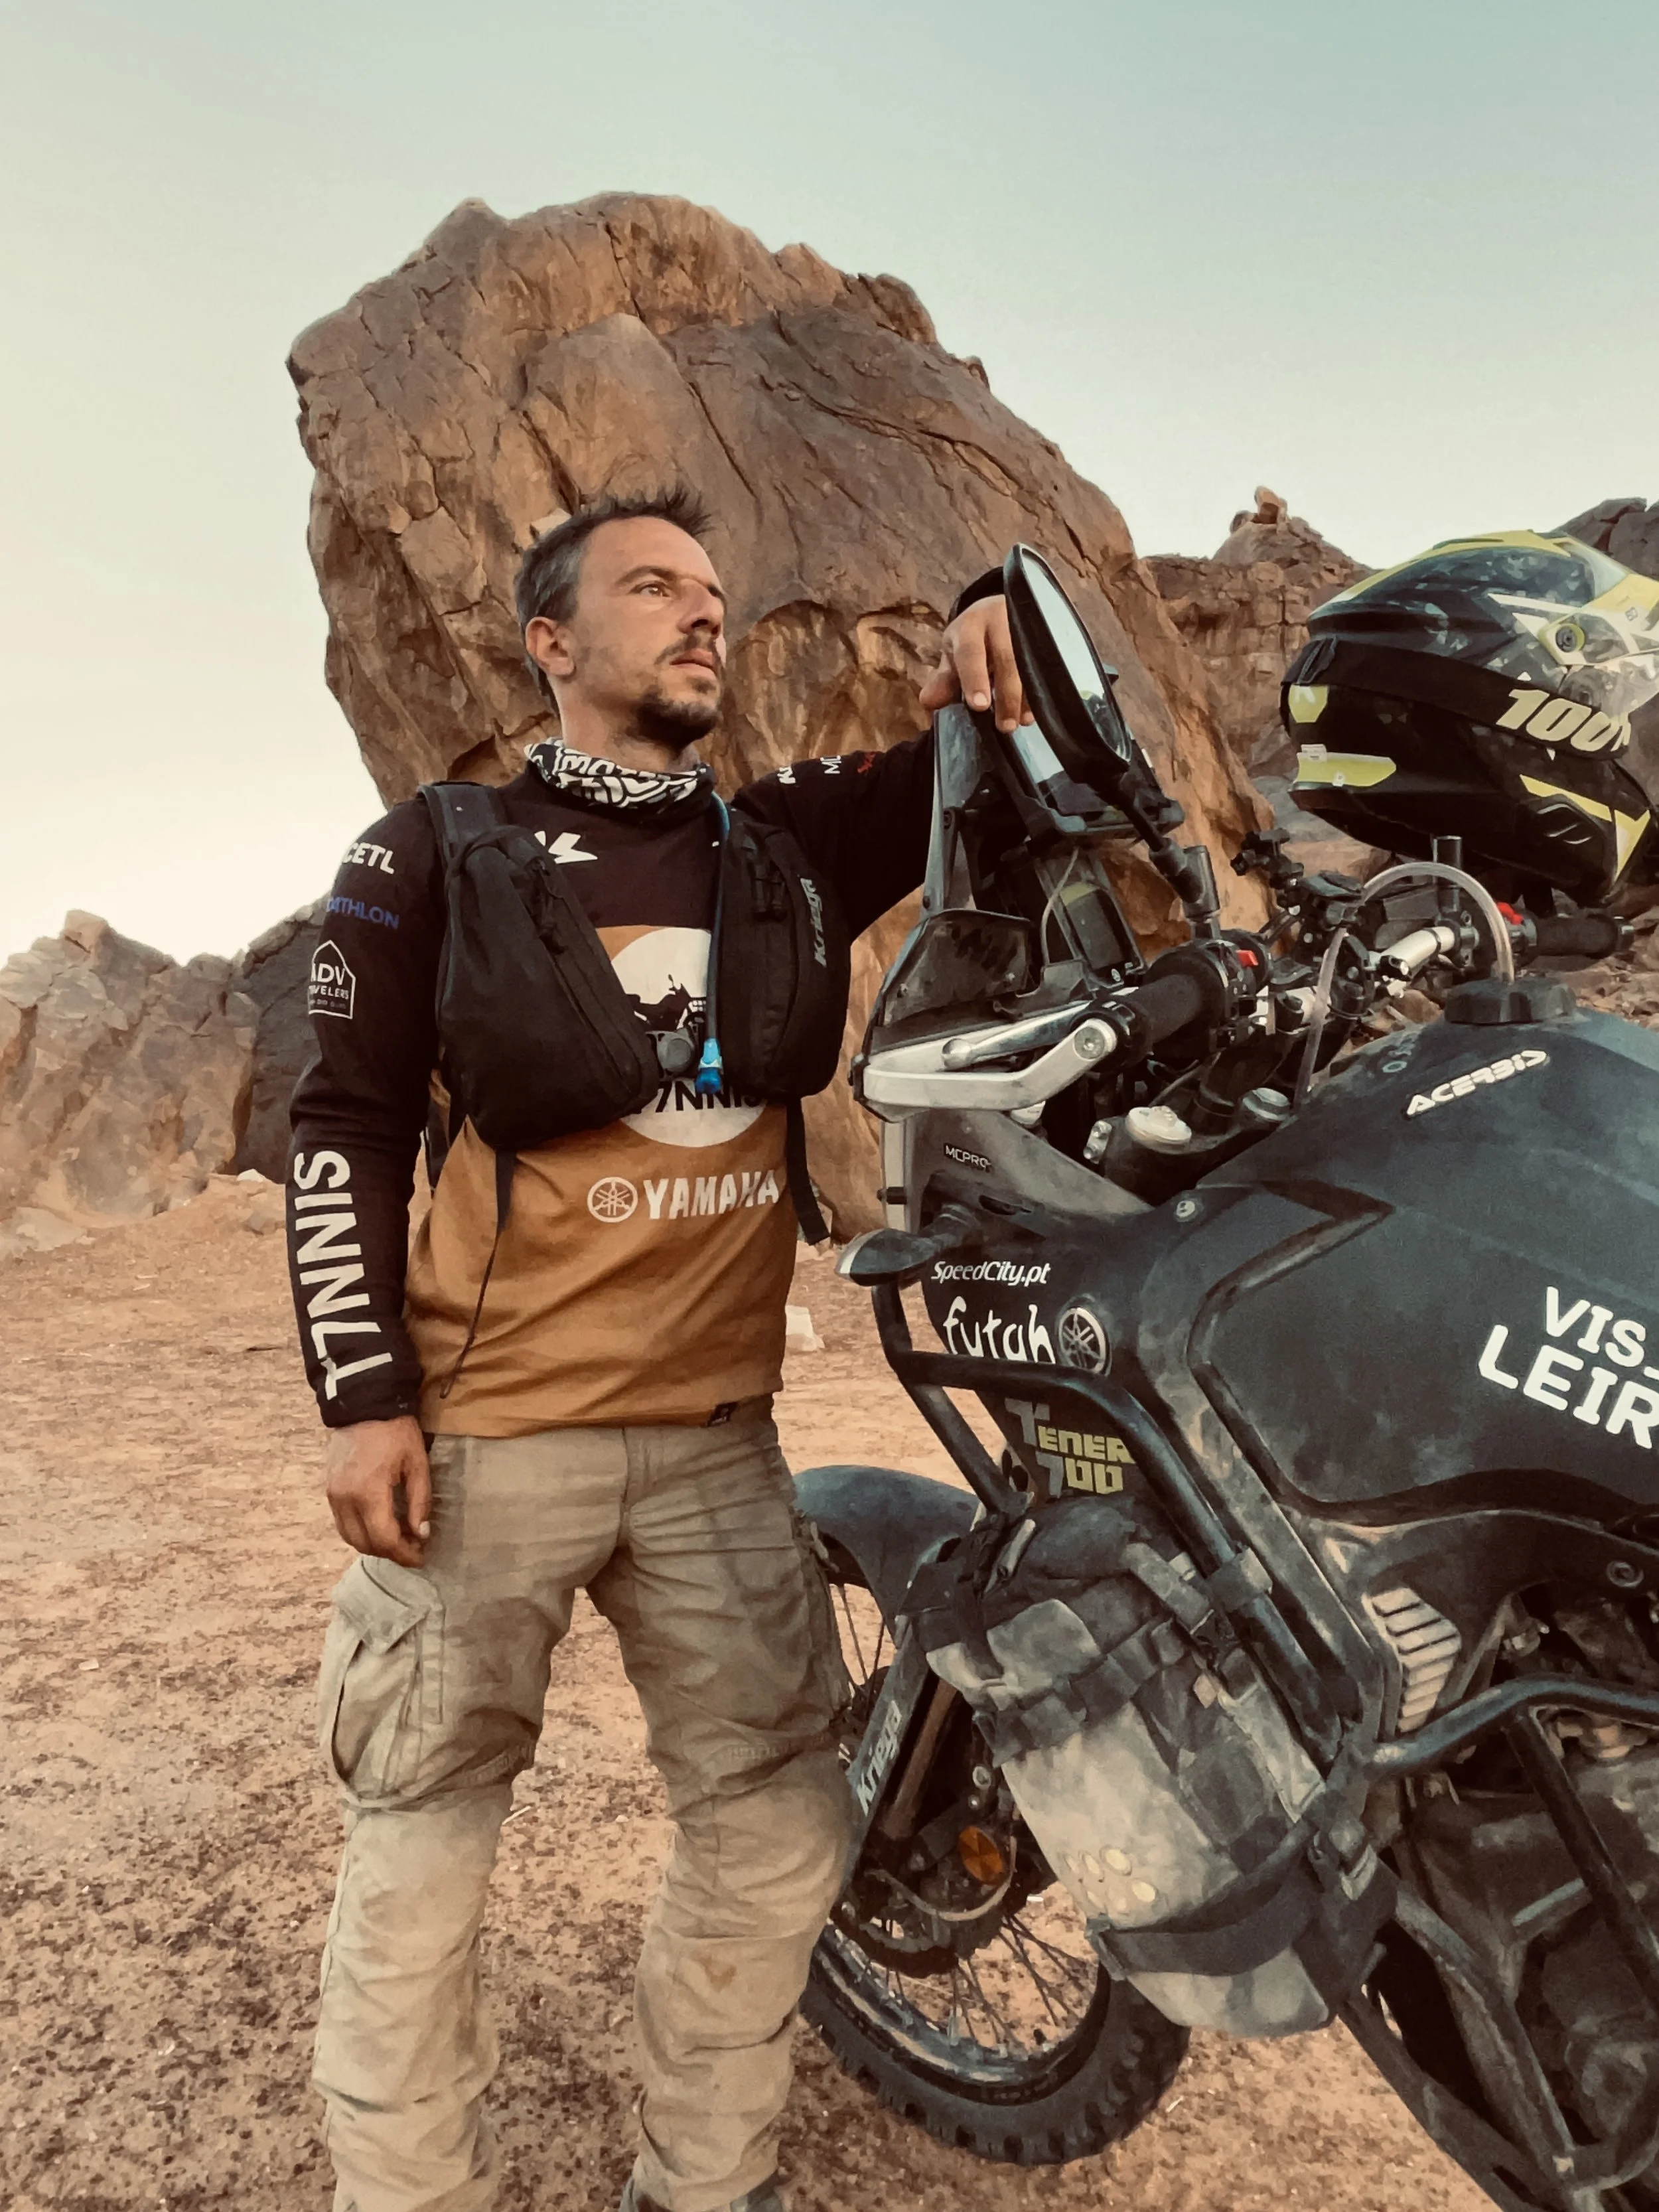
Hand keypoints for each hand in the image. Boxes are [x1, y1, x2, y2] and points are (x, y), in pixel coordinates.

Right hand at [324, 1416, 430, 1566]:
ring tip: (398, 1539)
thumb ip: (419, 1502)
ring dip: (374, 1544)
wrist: (363, 1405)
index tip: (421, 1557)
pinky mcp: (329, 1490)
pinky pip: (342, 1523)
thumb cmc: (395, 1432)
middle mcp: (345, 1499)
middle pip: (365, 1544)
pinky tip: (379, 1525)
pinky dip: (360, 1532)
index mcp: (368, 1492)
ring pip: (350, 1537)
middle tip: (413, 1548)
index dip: (404, 1554)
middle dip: (390, 1552)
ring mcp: (333, 1495)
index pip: (384, 1539)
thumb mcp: (416, 1463)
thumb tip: (422, 1534)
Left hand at [918, 594, 1031, 733]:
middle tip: (1005, 726)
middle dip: (1007, 694)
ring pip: (1030, 661)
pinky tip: (1034, 711)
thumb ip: (944, 679)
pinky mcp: (1045, 634)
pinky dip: (1040, 690)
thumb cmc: (973, 637)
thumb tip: (929, 703)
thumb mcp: (955, 653)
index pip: (971, 651)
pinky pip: (1047, 664)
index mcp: (971, 624)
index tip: (980, 706)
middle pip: (1007, 657)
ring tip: (1022, 722)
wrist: (1003, 608)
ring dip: (1027, 696)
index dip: (975, 678)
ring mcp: (1026, 625)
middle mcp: (1000, 620)